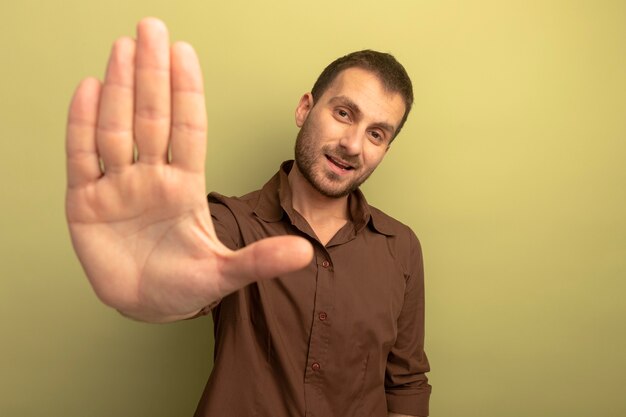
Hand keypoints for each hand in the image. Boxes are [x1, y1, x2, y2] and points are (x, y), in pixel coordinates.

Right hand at [65, 18, 312, 322]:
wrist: (144, 306)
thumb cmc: (185, 285)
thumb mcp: (224, 274)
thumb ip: (261, 260)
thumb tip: (306, 251)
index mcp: (185, 187)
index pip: (188, 129)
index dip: (187, 93)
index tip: (186, 54)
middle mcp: (152, 177)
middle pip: (152, 118)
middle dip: (152, 75)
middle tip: (152, 29)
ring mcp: (118, 187)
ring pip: (117, 129)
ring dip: (119, 89)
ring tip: (123, 49)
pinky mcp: (85, 202)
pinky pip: (82, 157)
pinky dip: (82, 125)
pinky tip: (89, 89)